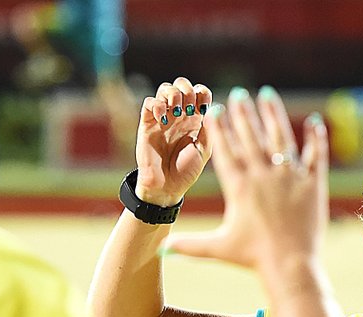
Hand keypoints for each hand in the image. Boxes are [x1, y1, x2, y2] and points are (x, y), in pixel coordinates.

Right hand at [135, 76, 212, 206]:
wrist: (166, 187)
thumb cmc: (186, 171)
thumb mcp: (204, 150)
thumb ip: (210, 128)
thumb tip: (214, 108)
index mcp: (196, 119)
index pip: (200, 92)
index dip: (202, 92)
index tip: (203, 108)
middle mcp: (179, 115)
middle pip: (182, 84)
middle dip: (187, 90)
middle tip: (189, 109)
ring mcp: (163, 118)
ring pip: (165, 88)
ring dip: (172, 94)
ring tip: (176, 112)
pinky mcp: (147, 123)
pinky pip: (149, 102)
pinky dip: (156, 104)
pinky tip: (163, 119)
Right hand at [163, 86, 329, 275]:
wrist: (290, 265)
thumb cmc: (252, 258)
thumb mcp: (218, 247)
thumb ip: (189, 245)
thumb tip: (161, 249)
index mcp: (239, 186)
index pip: (226, 150)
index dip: (219, 127)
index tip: (215, 108)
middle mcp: (263, 175)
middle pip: (251, 137)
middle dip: (243, 113)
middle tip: (238, 94)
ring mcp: (289, 177)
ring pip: (280, 138)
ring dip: (273, 115)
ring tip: (266, 95)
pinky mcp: (312, 184)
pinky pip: (315, 155)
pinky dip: (315, 138)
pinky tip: (313, 121)